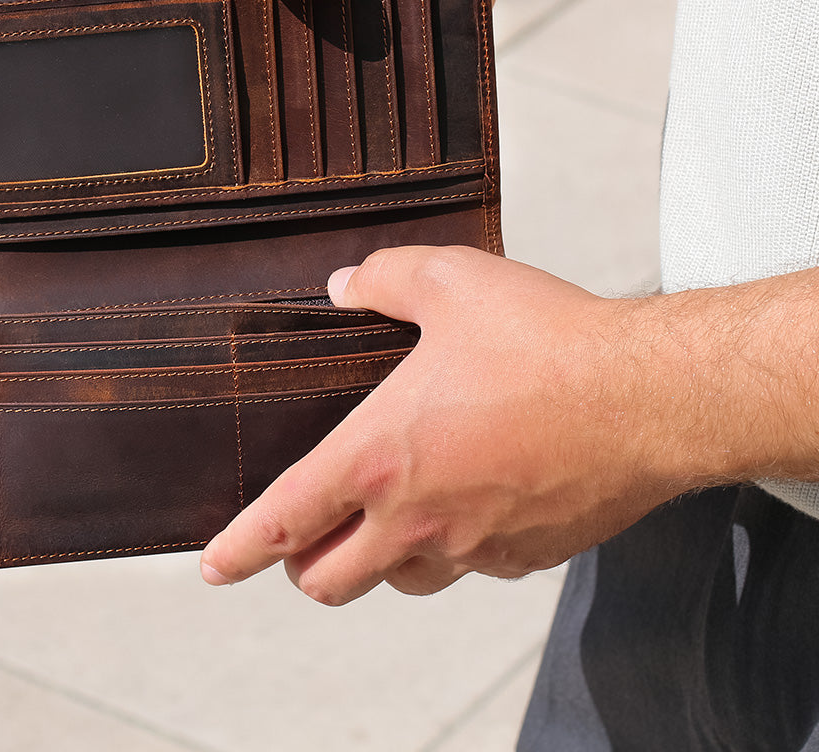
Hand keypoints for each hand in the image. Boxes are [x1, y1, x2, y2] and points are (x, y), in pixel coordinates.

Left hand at [200, 246, 701, 604]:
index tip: (214, 565)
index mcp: (377, 459)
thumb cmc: (547, 342)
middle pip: (329, 581)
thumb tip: (342, 287)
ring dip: (377, 560)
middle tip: (304, 536)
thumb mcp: (449, 281)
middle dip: (302, 566)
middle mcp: (415, 520)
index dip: (238, 549)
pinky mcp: (523, 557)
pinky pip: (468, 569)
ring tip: (385, 517)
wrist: (648, 398)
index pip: (283, 521)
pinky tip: (467, 502)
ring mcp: (470, 548)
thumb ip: (382, 279)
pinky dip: (449, 549)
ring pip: (398, 583)